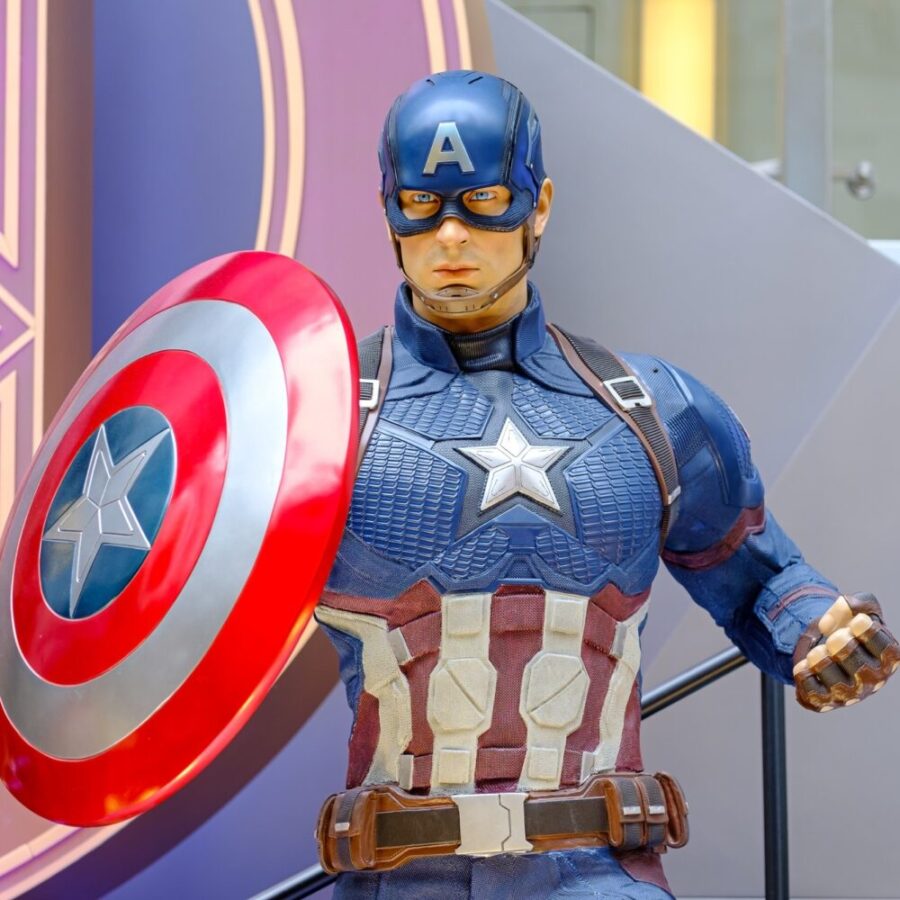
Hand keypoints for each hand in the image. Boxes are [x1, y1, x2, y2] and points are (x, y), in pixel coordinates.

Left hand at [792, 593, 899, 711]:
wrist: (823, 646)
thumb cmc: (848, 628)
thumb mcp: (858, 609)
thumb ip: (857, 603)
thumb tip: (840, 610)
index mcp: (888, 657)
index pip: (884, 647)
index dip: (867, 632)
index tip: (856, 623)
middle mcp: (873, 680)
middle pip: (857, 663)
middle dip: (841, 645)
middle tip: (833, 638)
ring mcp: (850, 694)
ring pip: (834, 680)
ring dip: (820, 660)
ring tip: (818, 652)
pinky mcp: (825, 701)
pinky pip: (811, 691)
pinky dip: (803, 674)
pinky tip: (804, 665)